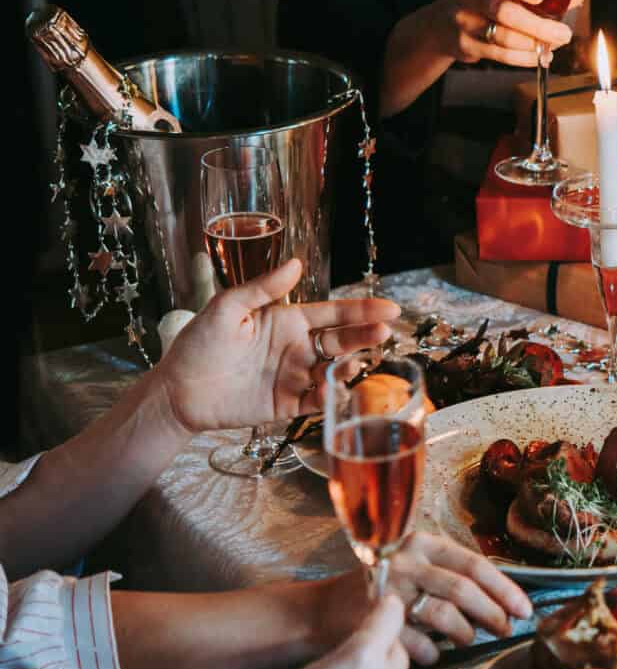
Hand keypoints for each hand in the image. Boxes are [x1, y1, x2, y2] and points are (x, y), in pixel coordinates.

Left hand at [155, 260, 399, 433]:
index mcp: (286, 321)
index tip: (388, 308)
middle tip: (385, 331)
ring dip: (349, 366)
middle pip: (341, 340)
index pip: (331, 314)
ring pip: (334, 370)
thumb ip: (263, 288)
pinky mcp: (288, 404)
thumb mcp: (227, 308)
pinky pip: (318, 401)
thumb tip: (296, 264)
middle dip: (365, 336)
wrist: (177, 392)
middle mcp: (297, 347)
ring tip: (353, 363)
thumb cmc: (197, 346)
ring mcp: (295, 376)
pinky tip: (333, 390)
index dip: (360, 310)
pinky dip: (330, 397)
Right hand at [318, 533, 532, 664]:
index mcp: (422, 544)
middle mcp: (406, 562)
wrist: (323, 610)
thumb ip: (453, 577)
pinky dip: (433, 653)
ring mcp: (389, 590)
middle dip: (493, 614)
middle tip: (506, 629)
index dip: (505, 588)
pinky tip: (433, 654)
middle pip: (464, 589)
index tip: (524, 609)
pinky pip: (420, 643)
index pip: (475, 564)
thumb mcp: (417, 569)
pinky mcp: (375, 620)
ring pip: (445, 615)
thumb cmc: (383, 591)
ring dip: (466, 634)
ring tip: (468, 640)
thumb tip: (505, 602)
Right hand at [435, 0, 574, 68]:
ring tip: (554, 45)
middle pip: (504, 11)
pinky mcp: (465, 44)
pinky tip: (540, 56)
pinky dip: (524, 58)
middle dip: (538, 25)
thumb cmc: (486, 1)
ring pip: (502, 37)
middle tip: (563, 33)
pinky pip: (499, 55)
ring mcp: (464, 21)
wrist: (444, 24)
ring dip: (533, 44)